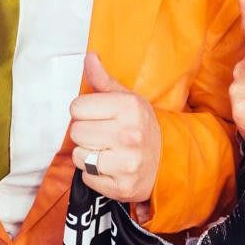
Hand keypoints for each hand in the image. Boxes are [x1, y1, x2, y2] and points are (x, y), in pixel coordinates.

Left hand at [68, 53, 161, 207]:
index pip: (77, 107)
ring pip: (79, 156)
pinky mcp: (121, 187)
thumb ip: (104, 80)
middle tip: (104, 136)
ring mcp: (126, 162)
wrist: (169, 161)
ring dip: (88, 156)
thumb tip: (89, 57)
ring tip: (107, 152)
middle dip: (86, 134)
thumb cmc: (142, 127)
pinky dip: (94, 175)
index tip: (99, 116)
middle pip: (76, 132)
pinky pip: (86, 177)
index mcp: (129, 107)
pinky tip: (110, 168)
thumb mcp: (128, 99)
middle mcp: (129, 134)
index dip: (85, 112)